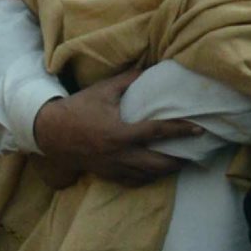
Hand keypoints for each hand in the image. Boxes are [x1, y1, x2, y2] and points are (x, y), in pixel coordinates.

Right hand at [29, 70, 189, 183]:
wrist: (52, 133)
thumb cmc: (79, 108)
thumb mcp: (104, 90)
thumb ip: (129, 80)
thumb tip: (149, 68)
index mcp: (121, 132)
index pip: (158, 132)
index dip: (180, 130)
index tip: (198, 129)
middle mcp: (120, 154)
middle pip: (158, 163)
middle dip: (178, 161)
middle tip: (193, 155)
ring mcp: (113, 167)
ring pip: (147, 176)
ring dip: (165, 171)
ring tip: (179, 164)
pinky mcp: (107, 174)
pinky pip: (133, 182)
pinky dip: (147, 178)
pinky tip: (154, 173)